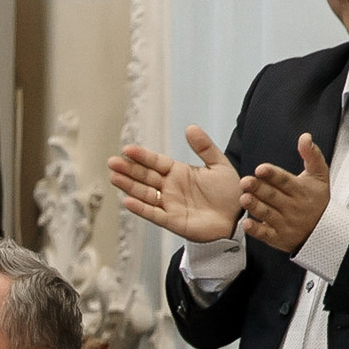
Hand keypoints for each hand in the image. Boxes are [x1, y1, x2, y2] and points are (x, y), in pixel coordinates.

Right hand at [107, 125, 242, 242]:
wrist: (237, 217)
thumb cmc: (228, 192)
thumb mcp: (219, 165)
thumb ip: (204, 147)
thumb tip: (190, 127)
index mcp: (178, 172)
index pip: (155, 162)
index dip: (142, 156)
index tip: (127, 149)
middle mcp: (170, 188)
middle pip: (145, 177)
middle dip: (128, 170)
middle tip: (112, 162)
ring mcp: (169, 204)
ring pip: (144, 194)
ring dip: (129, 186)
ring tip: (114, 177)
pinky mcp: (172, 221)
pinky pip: (153, 213)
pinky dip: (140, 208)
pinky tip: (127, 200)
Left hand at [240, 133, 332, 253]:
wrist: (324, 230)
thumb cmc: (317, 199)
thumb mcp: (319, 175)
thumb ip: (312, 155)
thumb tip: (305, 136)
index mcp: (301, 189)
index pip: (285, 180)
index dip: (273, 174)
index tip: (261, 168)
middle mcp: (293, 206)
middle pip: (273, 196)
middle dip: (259, 188)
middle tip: (245, 181)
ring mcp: (285, 223)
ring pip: (268, 214)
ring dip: (255, 207)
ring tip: (244, 198)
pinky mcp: (278, 237)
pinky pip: (266, 234)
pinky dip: (256, 230)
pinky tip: (246, 223)